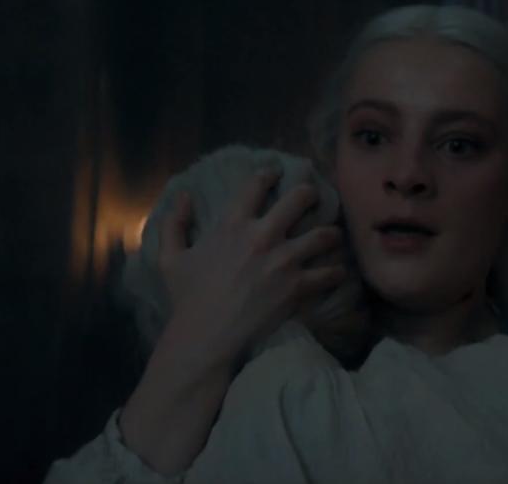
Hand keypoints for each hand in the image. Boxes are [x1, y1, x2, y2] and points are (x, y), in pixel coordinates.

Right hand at [156, 169, 347, 370]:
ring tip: (333, 235)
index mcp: (233, 224)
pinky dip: (336, 272)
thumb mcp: (169, 258)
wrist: (207, 335)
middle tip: (313, 196)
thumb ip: (174, 223)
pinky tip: (338, 271)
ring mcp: (285, 260)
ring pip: (323, 235)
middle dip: (310, 193)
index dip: (269, 174)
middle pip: (299, 199)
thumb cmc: (187, 297)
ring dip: (330, 233)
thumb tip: (183, 195)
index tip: (276, 172)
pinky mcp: (298, 286)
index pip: (256, 185)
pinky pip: (328, 273)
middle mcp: (264, 236)